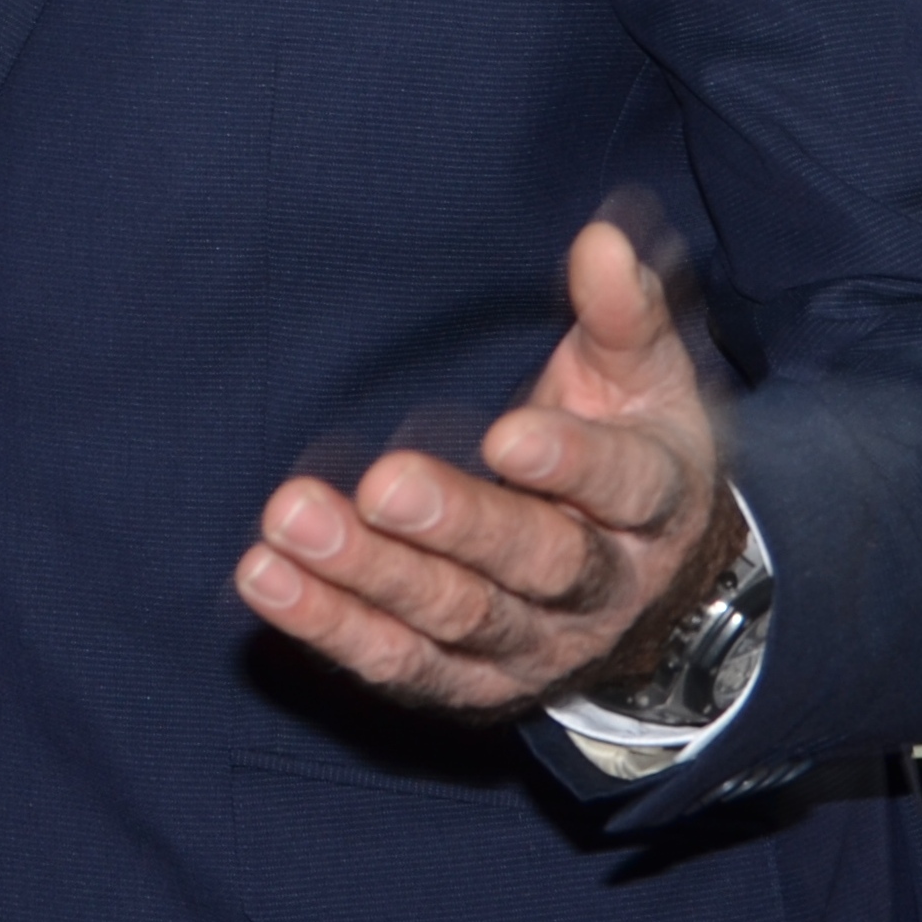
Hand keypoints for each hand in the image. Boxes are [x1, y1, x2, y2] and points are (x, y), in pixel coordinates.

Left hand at [234, 217, 733, 723]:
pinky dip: (331, 625)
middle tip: (381, 485)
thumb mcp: (642, 379)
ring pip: (457, 618)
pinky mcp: (470, 683)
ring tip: (291, 523)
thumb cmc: (627, 445)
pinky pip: (399, 662)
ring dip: (371, 575)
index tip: (507, 435)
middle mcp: (602, 588)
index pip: (622, 486)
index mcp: (652, 504)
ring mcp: (535, 645)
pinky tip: (268, 580)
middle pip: (534, 562)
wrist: (649, 589)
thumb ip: (622, 313)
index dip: (570, 464)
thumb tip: (602, 238)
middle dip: (456, 525)